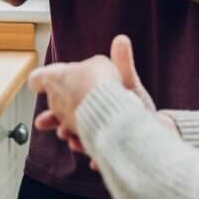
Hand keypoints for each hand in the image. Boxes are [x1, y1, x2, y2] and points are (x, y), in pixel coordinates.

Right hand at [32, 36, 176, 165]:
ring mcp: (97, 136)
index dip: (53, 104)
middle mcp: (90, 119)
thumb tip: (122, 39)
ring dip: (75, 140)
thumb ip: (122, 62)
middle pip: (67, 122)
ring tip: (74, 140)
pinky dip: (95, 158)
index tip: (44, 107)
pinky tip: (94, 160)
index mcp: (89, 100)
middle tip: (57, 129)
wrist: (154, 124)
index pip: (65, 100)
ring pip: (80, 138)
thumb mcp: (127, 80)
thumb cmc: (136, 101)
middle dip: (59, 126)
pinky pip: (99, 156)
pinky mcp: (108, 151)